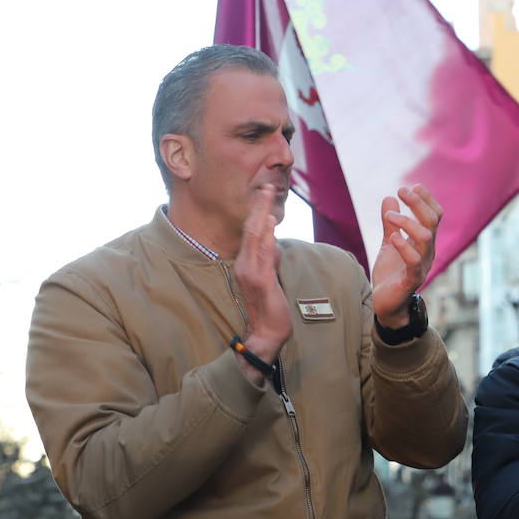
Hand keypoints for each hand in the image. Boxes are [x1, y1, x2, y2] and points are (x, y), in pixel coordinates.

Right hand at [234, 186, 291, 379]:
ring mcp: (250, 272)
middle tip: (266, 186)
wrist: (266, 332)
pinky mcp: (260, 281)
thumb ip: (270, 258)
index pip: (250, 231)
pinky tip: (269, 222)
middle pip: (250, 229)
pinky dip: (265, 236)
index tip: (263, 191)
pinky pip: (262, 254)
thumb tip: (274, 242)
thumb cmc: (269, 306)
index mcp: (245, 262)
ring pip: (255, 237)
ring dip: (261, 214)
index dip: (257, 211)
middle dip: (258, 206)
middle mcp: (244, 264)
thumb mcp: (270, 276)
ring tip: (266, 195)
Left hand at [372, 184, 441, 328]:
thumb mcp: (389, 243)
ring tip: (389, 216)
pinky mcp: (412, 280)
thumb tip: (389, 198)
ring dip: (408, 222)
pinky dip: (404, 246)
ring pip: (426, 238)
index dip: (427, 199)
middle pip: (432, 221)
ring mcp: (422, 265)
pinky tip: (393, 238)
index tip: (413, 186)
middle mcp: (427, 252)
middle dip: (418, 203)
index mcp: (424, 242)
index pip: (435, 215)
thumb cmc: (391, 274)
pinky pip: (414, 261)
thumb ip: (390, 224)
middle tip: (402, 191)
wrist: (386, 304)